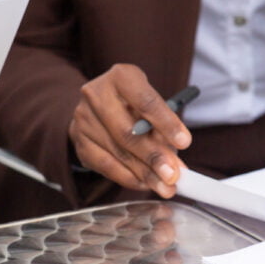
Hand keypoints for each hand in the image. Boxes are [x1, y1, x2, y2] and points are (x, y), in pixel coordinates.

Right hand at [69, 64, 192, 197]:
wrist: (98, 107)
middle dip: (154, 157)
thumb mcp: (149, 106)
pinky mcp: (79, 142)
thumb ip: (162, 130)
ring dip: (144, 173)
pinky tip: (144, 184)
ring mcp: (83, 119)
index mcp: (121, 77)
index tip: (184, 143)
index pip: (145, 101)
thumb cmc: (134, 105)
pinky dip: (128, 178)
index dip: (166, 123)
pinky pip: (105, 165)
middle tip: (174, 176)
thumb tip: (175, 165)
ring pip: (117, 152)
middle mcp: (96, 94)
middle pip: (128, 132)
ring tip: (165, 186)